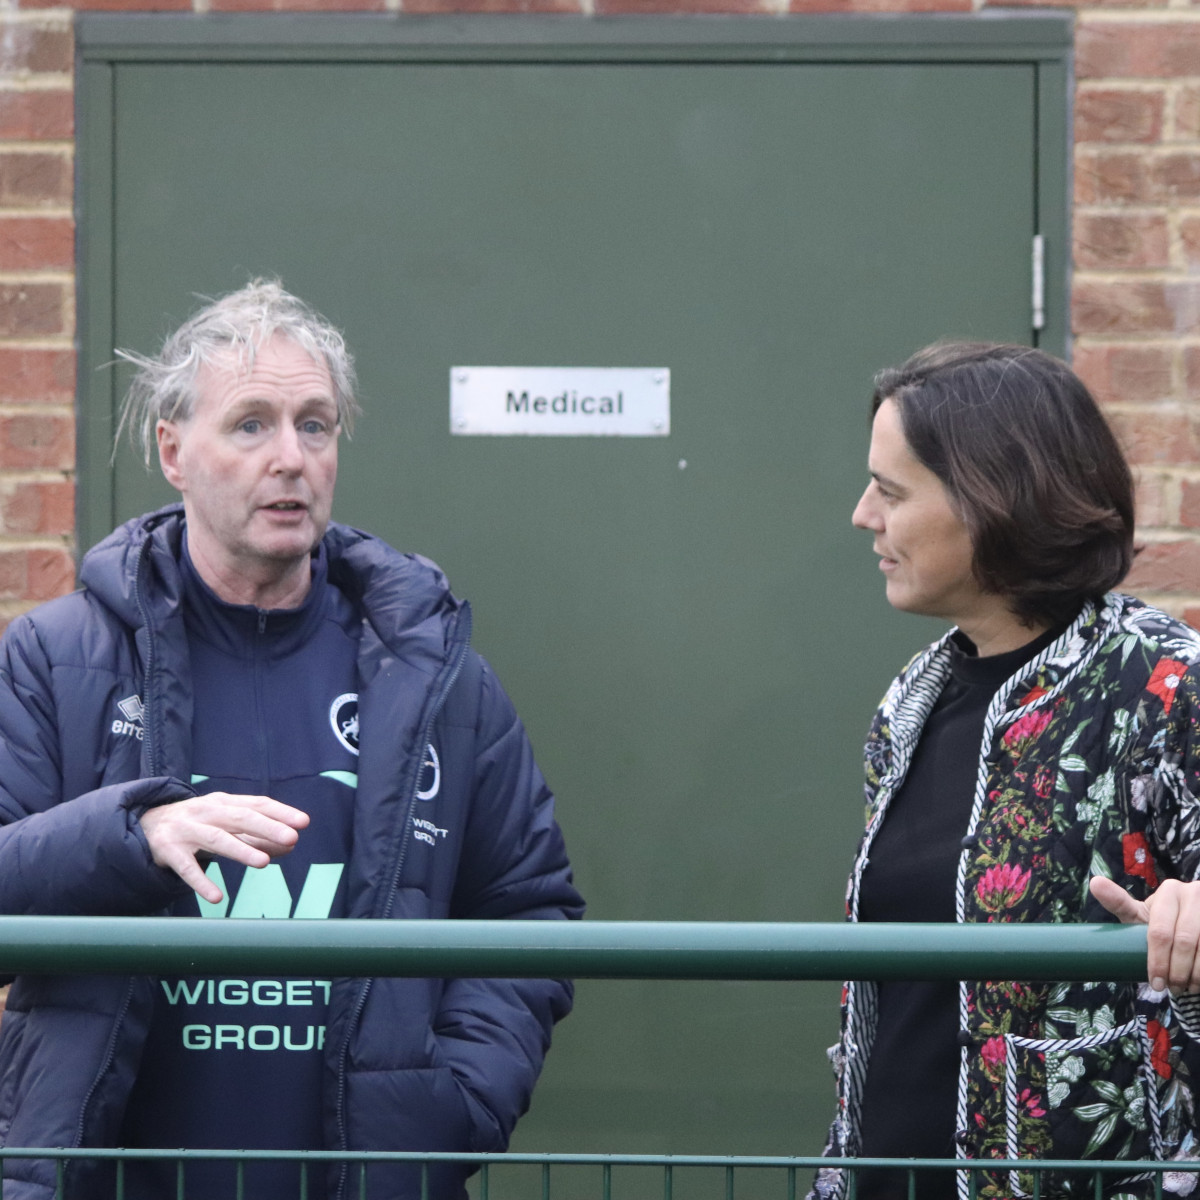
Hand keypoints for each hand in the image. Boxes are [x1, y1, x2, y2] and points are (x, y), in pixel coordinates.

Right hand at [140, 793, 309, 902]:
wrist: (147, 824)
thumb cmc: (200, 824)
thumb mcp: (227, 824)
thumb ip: (258, 835)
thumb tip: (292, 844)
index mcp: (224, 802)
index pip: (256, 804)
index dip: (280, 812)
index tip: (303, 822)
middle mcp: (206, 812)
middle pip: (240, 818)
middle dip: (267, 827)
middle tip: (291, 838)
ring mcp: (186, 830)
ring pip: (216, 839)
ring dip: (240, 850)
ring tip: (263, 862)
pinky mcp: (169, 851)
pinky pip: (186, 868)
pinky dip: (201, 882)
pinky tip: (217, 897)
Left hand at [1090, 875, 1199, 993]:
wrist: (1196, 925)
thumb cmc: (1163, 922)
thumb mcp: (1142, 915)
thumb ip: (1119, 902)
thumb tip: (1095, 882)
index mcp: (1171, 890)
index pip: (1160, 932)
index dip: (1157, 961)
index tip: (1155, 984)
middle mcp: (1196, 893)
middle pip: (1184, 942)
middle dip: (1177, 972)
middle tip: (1172, 989)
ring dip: (1197, 975)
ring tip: (1189, 988)